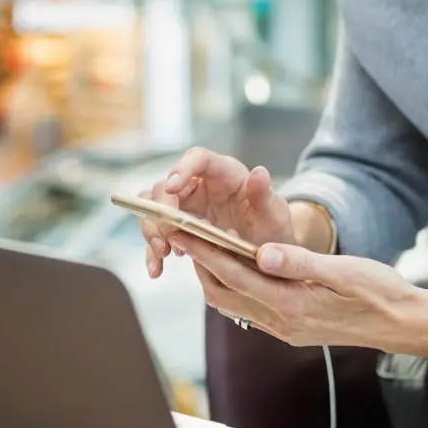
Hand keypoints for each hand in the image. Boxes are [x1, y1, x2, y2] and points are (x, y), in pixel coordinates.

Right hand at [137, 147, 293, 278]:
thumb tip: (259, 172)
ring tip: (163, 254)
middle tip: (168, 236)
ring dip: (152, 229)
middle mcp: (201, 184)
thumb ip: (265, 195)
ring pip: (154, 206)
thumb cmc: (274, 228)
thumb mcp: (275, 215)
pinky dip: (152, 251)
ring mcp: (187, 205)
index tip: (172, 188)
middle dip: (162, 210)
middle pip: (167, 184)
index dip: (182, 169)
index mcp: (225, 173)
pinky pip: (158, 232)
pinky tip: (157, 269)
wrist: (269, 255)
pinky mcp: (180, 226)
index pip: (198, 158)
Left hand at [179, 234, 427, 357]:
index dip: (203, 250)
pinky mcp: (290, 328)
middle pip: (223, 291)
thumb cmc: (380, 291)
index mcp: (291, 304)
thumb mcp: (344, 271)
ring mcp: (284, 329)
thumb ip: (300, 262)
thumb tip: (261, 252)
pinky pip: (247, 309)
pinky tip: (233, 268)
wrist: (402, 324)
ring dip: (212, 276)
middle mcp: (281, 321)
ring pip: (232, 302)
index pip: (234, 273)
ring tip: (199, 246)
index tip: (181, 229)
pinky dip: (232, 287)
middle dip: (198, 262)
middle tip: (179, 232)